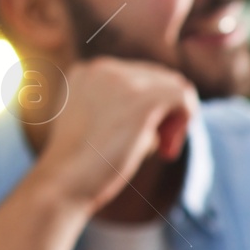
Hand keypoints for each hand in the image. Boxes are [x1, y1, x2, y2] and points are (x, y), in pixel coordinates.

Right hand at [31, 56, 196, 214]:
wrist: (64, 182)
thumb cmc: (83, 165)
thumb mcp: (99, 125)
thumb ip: (124, 108)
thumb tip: (174, 103)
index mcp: (88, 71)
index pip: (141, 76)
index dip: (152, 108)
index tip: (144, 138)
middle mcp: (102, 67)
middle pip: (160, 77)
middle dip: (166, 111)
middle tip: (159, 147)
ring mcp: (121, 79)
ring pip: (175, 85)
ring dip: (176, 118)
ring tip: (162, 148)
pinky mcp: (141, 98)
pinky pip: (184, 95)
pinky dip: (186, 120)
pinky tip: (168, 148)